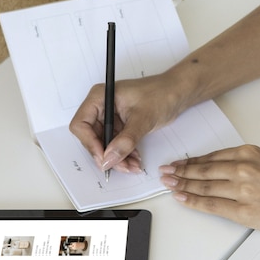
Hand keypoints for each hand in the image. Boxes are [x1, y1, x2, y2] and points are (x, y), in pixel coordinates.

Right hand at [69, 74, 183, 174]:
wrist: (177, 92)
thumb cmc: (161, 94)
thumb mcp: (143, 118)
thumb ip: (125, 140)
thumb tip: (109, 159)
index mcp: (100, 96)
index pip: (81, 124)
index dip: (90, 143)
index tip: (104, 157)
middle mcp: (101, 106)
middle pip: (91, 137)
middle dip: (106, 154)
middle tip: (121, 166)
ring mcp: (110, 117)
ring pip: (104, 144)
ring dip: (116, 157)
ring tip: (132, 166)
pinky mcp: (119, 125)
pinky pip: (115, 144)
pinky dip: (124, 154)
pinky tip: (135, 160)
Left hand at [158, 145, 259, 236]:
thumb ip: (247, 163)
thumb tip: (224, 169)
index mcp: (250, 153)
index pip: (212, 156)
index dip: (192, 161)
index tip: (179, 163)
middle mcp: (243, 168)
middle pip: (203, 170)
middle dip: (180, 171)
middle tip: (166, 172)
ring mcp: (241, 190)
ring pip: (203, 187)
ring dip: (182, 186)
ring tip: (169, 185)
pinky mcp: (243, 211)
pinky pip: (211, 205)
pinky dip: (193, 202)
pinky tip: (182, 199)